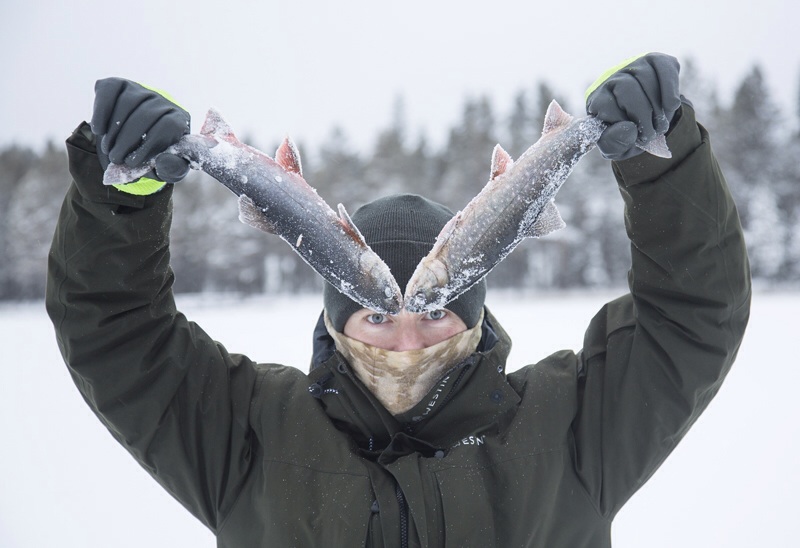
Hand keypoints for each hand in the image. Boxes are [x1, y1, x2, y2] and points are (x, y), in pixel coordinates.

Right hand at [92, 78, 190, 192]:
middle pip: (146, 114)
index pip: (169, 125)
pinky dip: (102, 111)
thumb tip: (164, 163)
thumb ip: (171, 168)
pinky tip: (99, 130)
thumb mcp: (165, 166)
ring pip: (128, 103)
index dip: (149, 145)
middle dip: (127, 140)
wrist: (134, 140)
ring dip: (114, 130)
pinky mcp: (120, 84)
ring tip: (108, 149)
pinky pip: (110, 91)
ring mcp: (141, 90)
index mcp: (179, 120)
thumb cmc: (153, 155)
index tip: (132, 162)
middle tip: (116, 158)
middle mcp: (163, 101)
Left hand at [586, 53, 680, 160]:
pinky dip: (669, 88)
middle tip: (651, 134)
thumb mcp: (615, 146)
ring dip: (658, 106)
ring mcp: (632, 66)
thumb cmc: (627, 134)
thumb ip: (614, 143)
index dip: (622, 124)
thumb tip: (629, 129)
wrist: (648, 121)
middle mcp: (611, 78)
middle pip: (626, 87)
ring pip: (646, 77)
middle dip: (642, 115)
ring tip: (661, 126)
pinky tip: (672, 106)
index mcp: (597, 100)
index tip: (636, 139)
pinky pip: (663, 68)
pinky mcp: (654, 60)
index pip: (605, 105)